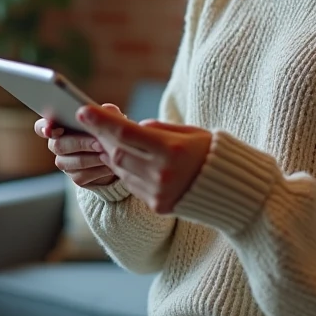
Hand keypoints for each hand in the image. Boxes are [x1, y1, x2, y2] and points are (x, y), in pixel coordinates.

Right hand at [34, 104, 123, 187]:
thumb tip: (104, 110)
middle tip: (98, 142)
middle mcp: (57, 145)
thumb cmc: (109, 130)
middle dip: (80, 143)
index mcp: (59, 125)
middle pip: (58, 145)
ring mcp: (65, 162)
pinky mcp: (76, 177)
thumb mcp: (110, 118)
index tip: (51, 130)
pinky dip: (97, 170)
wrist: (118, 156)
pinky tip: (109, 165)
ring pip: (70, 162)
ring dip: (91, 158)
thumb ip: (106, 111)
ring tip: (107, 153)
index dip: (44, 128)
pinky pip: (81, 175)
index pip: (41, 126)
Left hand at [76, 104, 212, 213]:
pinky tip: (128, 160)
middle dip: (103, 138)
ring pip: (121, 170)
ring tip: (110, 141)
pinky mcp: (158, 205)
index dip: (102, 122)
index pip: (127, 134)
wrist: (233, 190)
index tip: (82, 110)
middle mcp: (164, 174)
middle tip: (93, 124)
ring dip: (112, 154)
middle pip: (118, 153)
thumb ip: (157, 130)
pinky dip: (125, 170)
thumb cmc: (210, 152)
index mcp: (173, 150)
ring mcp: (159, 193)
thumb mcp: (188, 133)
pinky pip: (131, 185)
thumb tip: (129, 128)